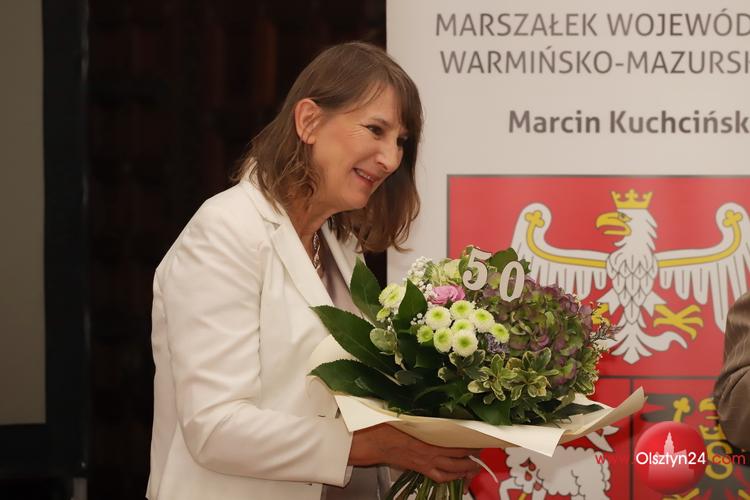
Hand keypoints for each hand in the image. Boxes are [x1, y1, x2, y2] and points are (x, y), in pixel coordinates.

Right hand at [349, 424, 481, 483]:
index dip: (471, 439)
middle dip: (473, 454)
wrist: (373, 443)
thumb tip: (435, 405)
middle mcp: (431, 451)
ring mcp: (427, 462)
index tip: (480, 434)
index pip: (458, 439)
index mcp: (429, 436)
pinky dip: (452, 477)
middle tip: (482, 449)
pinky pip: (441, 477)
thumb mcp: (407, 414)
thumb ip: (424, 413)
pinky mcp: (421, 469)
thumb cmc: (386, 427)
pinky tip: (457, 476)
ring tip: (475, 465)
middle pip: (460, 455)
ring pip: (453, 469)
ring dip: (467, 468)